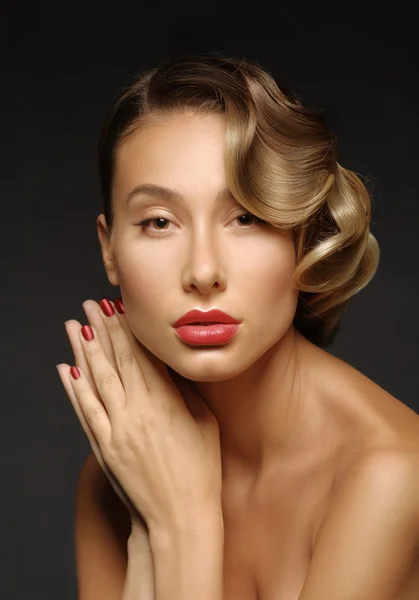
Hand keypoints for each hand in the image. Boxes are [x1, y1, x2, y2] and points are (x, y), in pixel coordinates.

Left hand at [56, 298, 222, 533]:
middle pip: (116, 360)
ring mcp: (116, 430)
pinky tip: (66, 369)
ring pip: (96, 380)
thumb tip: (169, 365)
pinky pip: (85, 410)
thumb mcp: (204, 423)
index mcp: (165, 402)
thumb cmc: (201, 470)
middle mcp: (137, 411)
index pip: (141, 355)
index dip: (128, 328)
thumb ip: (184, 392)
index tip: (118, 306)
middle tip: (92, 304)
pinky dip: (74, 388)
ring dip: (83, 350)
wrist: (179, 516)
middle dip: (102, 328)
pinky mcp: (104, 447)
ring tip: (73, 325)